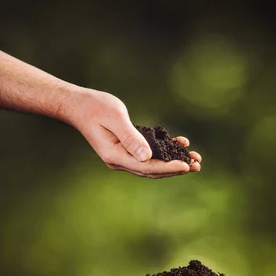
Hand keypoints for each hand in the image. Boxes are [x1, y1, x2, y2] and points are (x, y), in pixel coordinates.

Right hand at [70, 89, 200, 178]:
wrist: (78, 105)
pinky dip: (164, 152)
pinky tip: (178, 145)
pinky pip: (148, 155)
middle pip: (152, 170)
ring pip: (152, 165)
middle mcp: (120, 160)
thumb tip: (147, 156)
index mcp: (115, 156)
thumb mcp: (115, 118)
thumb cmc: (94, 107)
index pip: (146, 167)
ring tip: (194, 159)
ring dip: (173, 162)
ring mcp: (123, 157)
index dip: (168, 167)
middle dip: (176, 168)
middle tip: (197, 165)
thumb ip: (131, 137)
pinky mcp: (126, 149)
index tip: (186, 165)